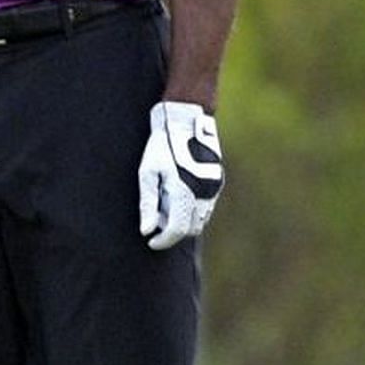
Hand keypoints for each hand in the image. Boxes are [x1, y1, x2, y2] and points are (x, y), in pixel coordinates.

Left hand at [138, 100, 223, 249]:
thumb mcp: (147, 173)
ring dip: (184, 221)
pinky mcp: (218, 182)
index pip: (177, 230)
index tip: (151, 242)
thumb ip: (148, 204)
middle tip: (154, 220)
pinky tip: (176, 194)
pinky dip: (192, 210)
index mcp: (185, 193)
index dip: (163, 240)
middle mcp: (204, 194)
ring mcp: (214, 189)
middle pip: (191, 228)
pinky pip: (205, 206)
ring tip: (164, 202)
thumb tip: (146, 230)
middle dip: (173, 231)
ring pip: (200, 219)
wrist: (185, 123)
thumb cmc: (161, 147)